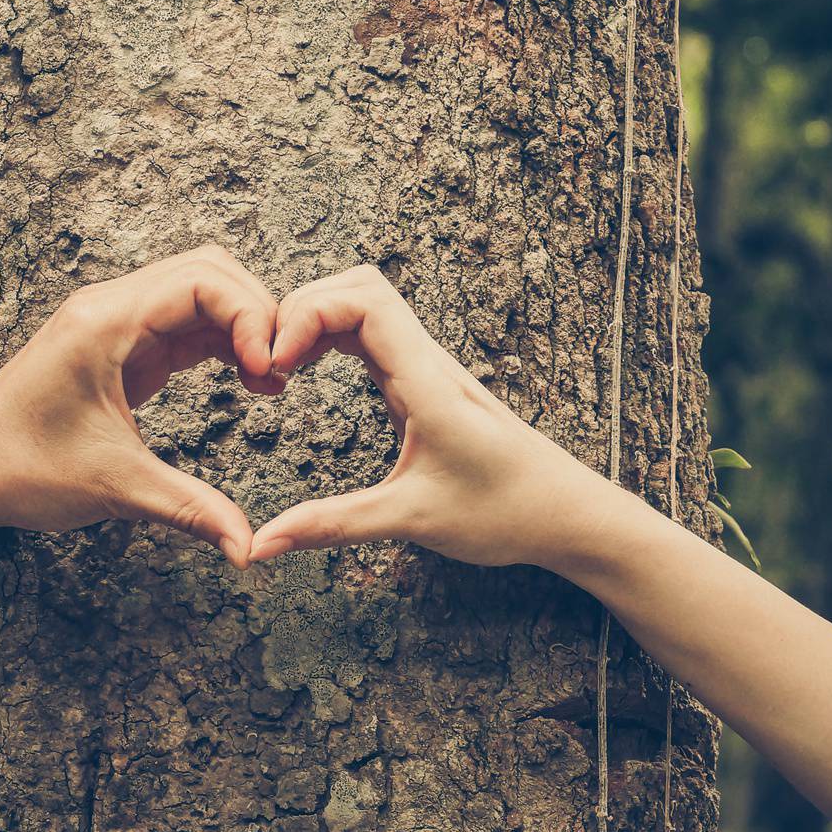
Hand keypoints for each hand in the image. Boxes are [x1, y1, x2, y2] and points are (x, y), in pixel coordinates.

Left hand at [0, 245, 282, 567]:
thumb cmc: (16, 468)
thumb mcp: (114, 488)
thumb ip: (189, 509)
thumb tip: (248, 549)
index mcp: (105, 321)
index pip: (203, 280)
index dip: (252, 316)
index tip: (270, 370)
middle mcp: (110, 307)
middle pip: (210, 271)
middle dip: (257, 312)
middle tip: (281, 370)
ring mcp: (114, 322)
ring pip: (201, 292)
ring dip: (243, 326)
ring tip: (270, 379)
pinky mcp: (119, 345)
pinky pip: (184, 324)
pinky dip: (223, 343)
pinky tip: (248, 380)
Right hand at [248, 265, 636, 571]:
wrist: (568, 514)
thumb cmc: (506, 513)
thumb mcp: (411, 521)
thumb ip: (332, 526)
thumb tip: (263, 545)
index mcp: (429, 382)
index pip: (364, 301)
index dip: (308, 312)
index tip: (276, 361)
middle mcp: (430, 362)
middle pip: (358, 285)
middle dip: (302, 307)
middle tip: (267, 361)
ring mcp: (429, 368)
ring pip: (366, 303)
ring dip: (316, 318)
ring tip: (280, 365)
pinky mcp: (426, 382)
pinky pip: (373, 334)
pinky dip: (332, 336)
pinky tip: (308, 369)